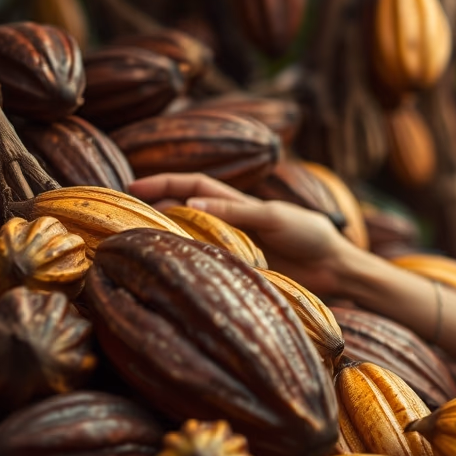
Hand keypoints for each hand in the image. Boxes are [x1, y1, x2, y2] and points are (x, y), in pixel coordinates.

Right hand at [127, 172, 351, 295]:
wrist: (335, 268)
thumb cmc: (310, 235)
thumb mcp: (275, 217)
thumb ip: (237, 211)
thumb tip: (191, 202)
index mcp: (238, 204)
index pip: (192, 185)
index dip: (163, 182)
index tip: (131, 186)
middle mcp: (230, 224)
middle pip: (183, 211)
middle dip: (153, 209)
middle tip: (119, 218)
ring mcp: (233, 249)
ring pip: (190, 240)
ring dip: (166, 239)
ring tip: (135, 245)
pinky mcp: (239, 273)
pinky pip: (206, 266)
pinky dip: (187, 265)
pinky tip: (171, 272)